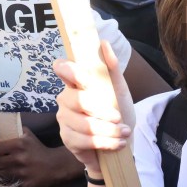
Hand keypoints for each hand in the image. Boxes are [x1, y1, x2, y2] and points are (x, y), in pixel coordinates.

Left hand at [0, 127, 81, 186]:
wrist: (56, 166)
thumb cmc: (40, 149)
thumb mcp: (29, 136)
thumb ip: (15, 131)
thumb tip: (1, 128)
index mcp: (18, 145)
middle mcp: (18, 159)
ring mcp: (21, 173)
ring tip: (1, 170)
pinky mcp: (24, 185)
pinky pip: (8, 184)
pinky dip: (7, 181)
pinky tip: (10, 177)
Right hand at [54, 40, 134, 174]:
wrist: (121, 140)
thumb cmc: (117, 111)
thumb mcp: (119, 90)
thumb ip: (112, 68)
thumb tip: (104, 43)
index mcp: (76, 83)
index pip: (62, 68)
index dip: (71, 71)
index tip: (88, 81)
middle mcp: (65, 99)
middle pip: (77, 100)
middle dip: (102, 111)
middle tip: (119, 118)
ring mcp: (64, 119)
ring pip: (83, 124)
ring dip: (108, 130)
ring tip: (124, 133)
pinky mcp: (67, 138)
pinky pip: (84, 140)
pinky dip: (105, 142)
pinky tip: (117, 143)